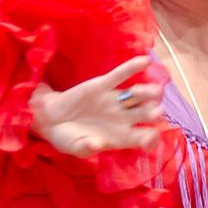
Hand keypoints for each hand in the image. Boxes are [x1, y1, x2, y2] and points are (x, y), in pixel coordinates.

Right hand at [30, 56, 163, 158]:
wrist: (50, 120)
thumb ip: (86, 147)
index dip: (151, 138)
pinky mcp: (102, 85)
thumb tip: (97, 144)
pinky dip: (133, 67)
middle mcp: (123, 118)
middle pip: (146, 114)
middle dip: (154, 112)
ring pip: (138, 95)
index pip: (143, 138)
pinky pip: (120, 75)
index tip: (152, 135)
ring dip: (148, 92)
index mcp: (121, 137)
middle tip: (157, 111)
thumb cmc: (67, 138)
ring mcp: (114, 100)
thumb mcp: (75, 147)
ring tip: (154, 91)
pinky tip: (146, 60)